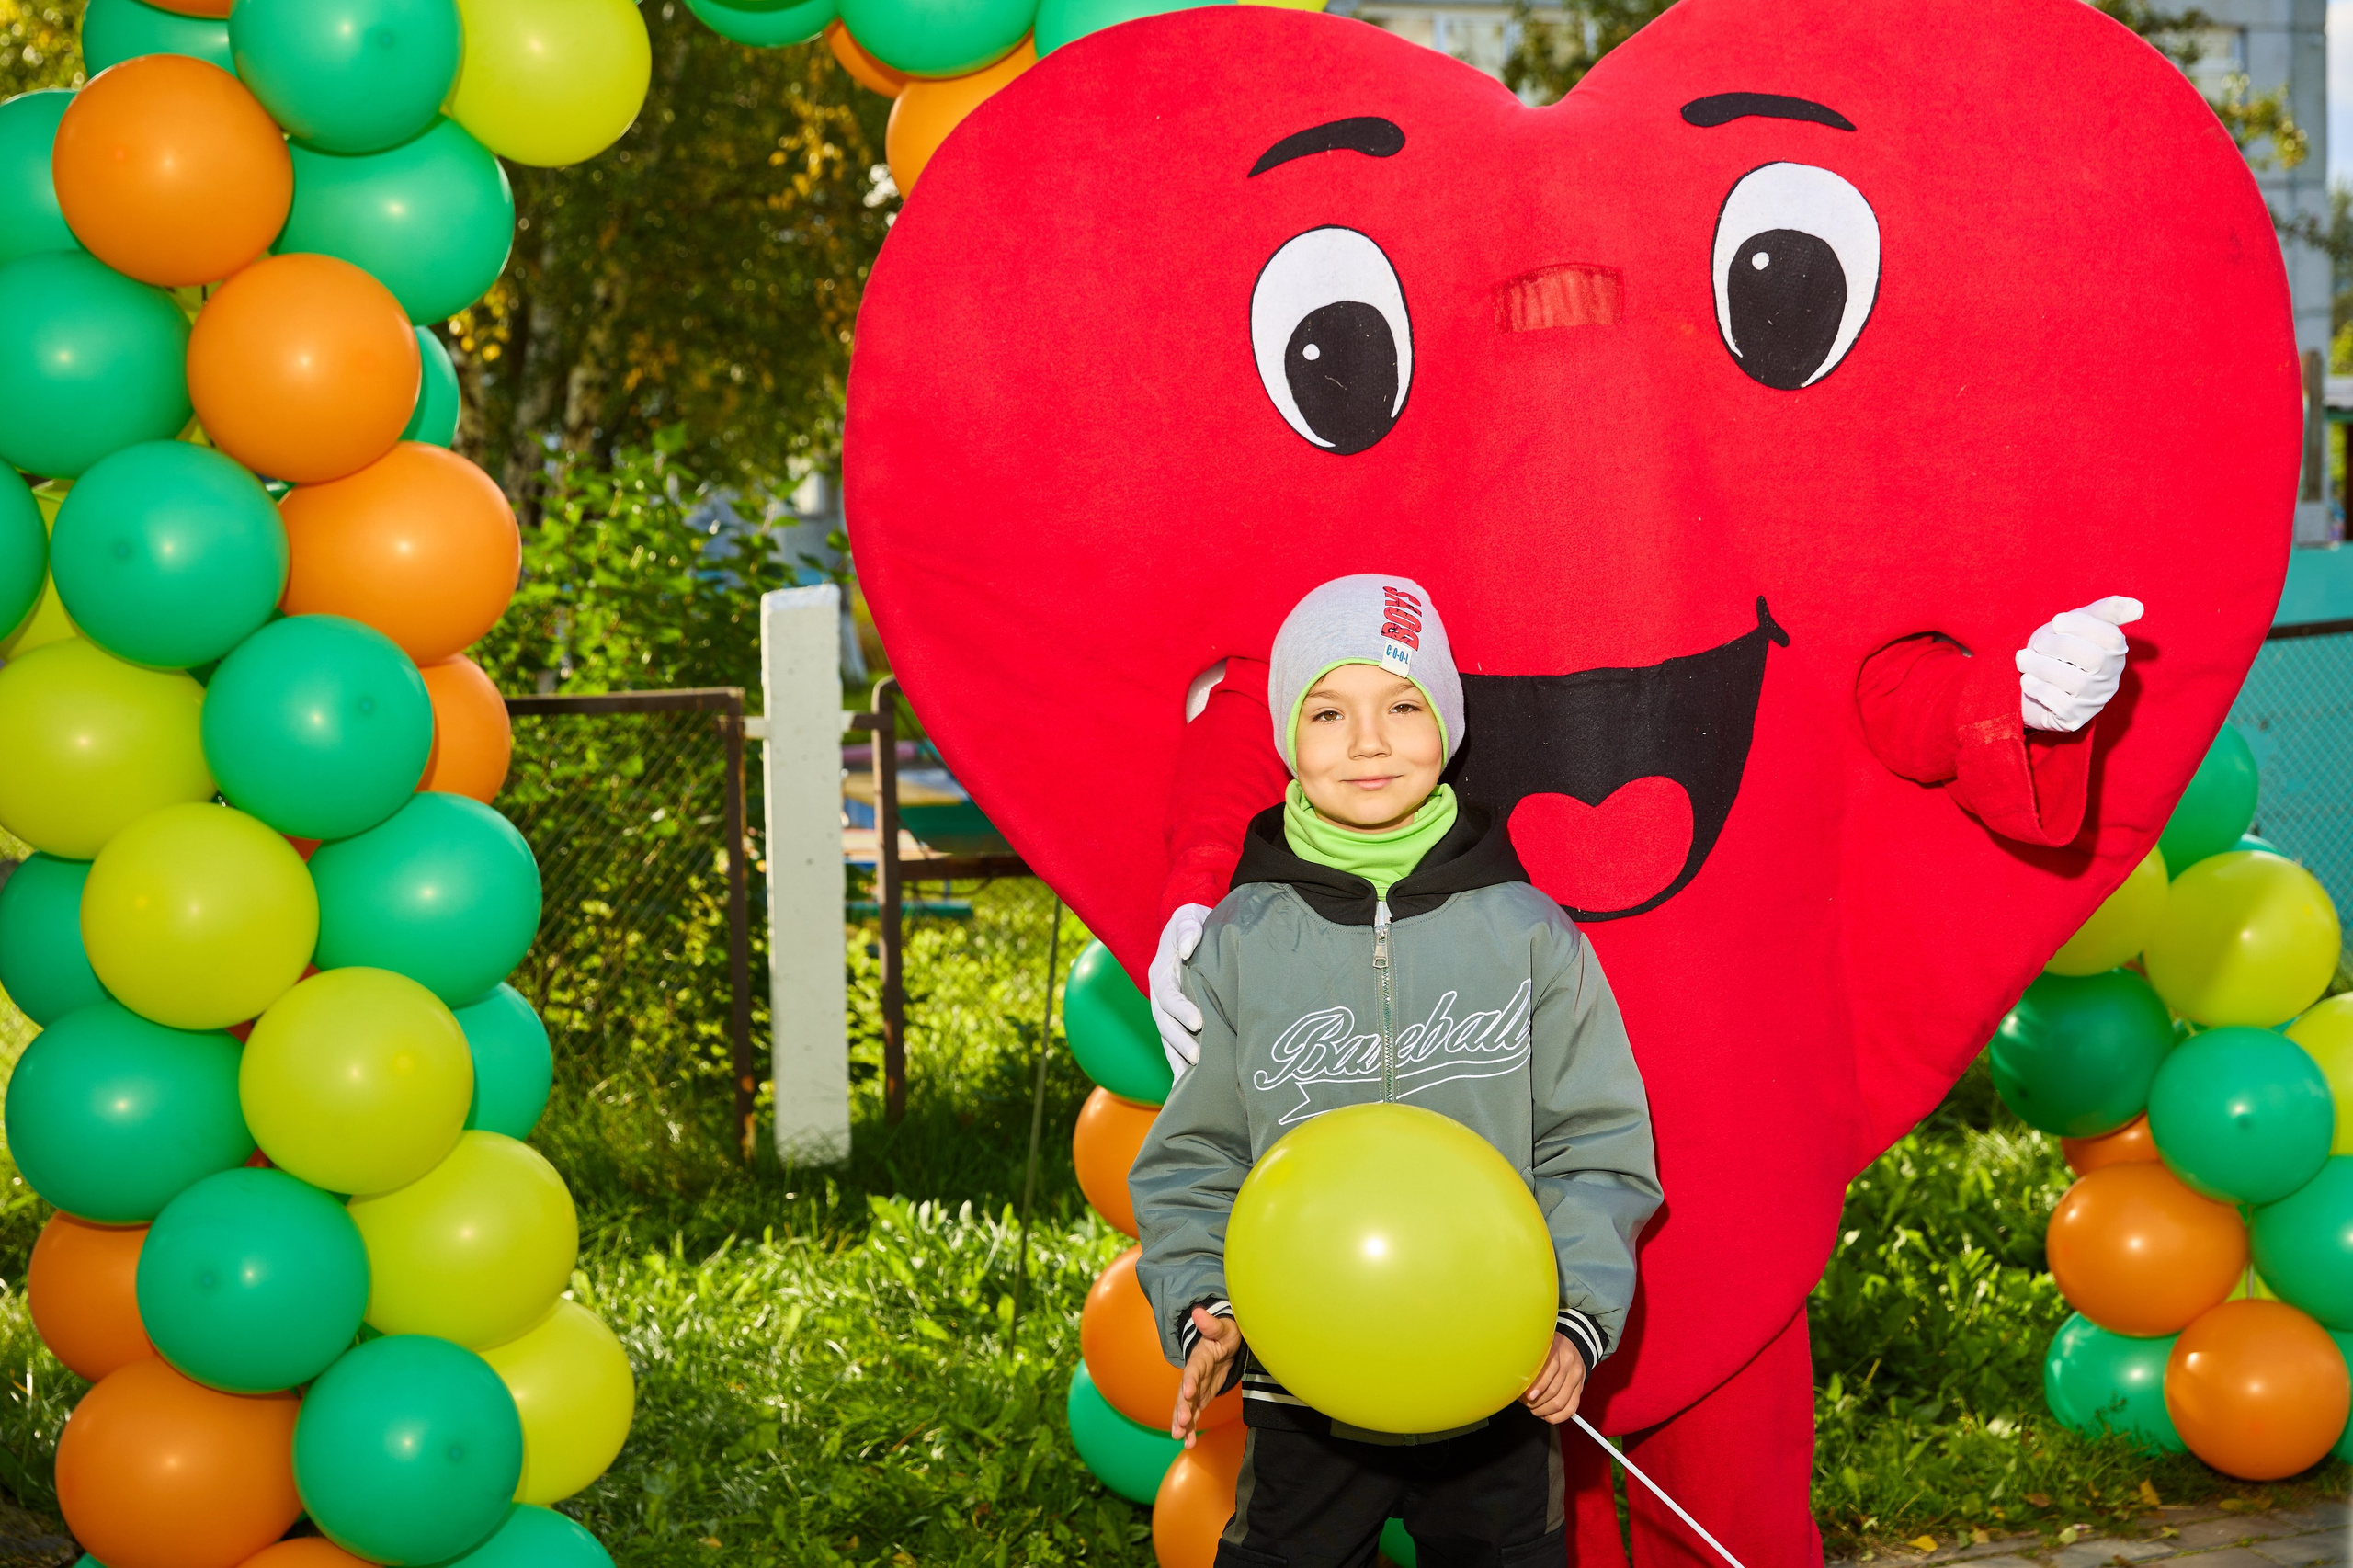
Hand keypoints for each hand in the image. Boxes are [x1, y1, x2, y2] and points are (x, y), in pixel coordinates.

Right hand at [1150, 904, 1210, 1079]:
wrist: (1193, 929)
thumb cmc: (1193, 923)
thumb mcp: (1189, 917)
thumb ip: (1188, 929)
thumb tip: (1188, 947)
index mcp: (1161, 972)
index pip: (1167, 994)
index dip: (1181, 1008)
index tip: (1198, 1021)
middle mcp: (1160, 995)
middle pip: (1164, 1022)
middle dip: (1179, 1041)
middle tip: (1197, 1057)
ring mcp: (1166, 1010)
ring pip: (1167, 1038)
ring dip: (1177, 1057)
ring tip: (1192, 1078)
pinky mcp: (1176, 1020)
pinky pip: (1173, 1044)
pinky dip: (1179, 1063)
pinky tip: (1188, 1084)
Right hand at [1172, 1306, 1240, 1445]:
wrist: (1225, 1342)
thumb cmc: (1226, 1333)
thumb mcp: (1223, 1328)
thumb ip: (1211, 1324)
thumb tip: (1198, 1312)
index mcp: (1199, 1359)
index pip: (1193, 1370)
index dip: (1189, 1381)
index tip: (1187, 1393)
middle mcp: (1194, 1375)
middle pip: (1185, 1394)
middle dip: (1182, 1409)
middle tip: (1181, 1424)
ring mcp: (1196, 1387)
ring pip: (1186, 1407)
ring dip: (1182, 1422)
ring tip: (1180, 1438)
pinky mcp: (1201, 1396)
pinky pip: (1194, 1414)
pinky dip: (1190, 1428)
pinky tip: (1188, 1443)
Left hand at [1521, 1333, 1587, 1424]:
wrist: (1574, 1346)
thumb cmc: (1552, 1349)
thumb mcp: (1539, 1349)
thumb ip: (1530, 1363)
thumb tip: (1516, 1383)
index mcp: (1556, 1351)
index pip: (1549, 1371)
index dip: (1537, 1387)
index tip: (1527, 1396)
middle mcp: (1568, 1364)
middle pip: (1553, 1391)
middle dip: (1536, 1402)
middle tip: (1526, 1403)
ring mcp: (1576, 1377)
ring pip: (1561, 1402)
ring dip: (1544, 1411)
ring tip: (1534, 1409)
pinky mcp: (1580, 1389)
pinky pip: (1571, 1408)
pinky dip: (1557, 1417)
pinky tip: (1547, 1415)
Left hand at [2017, 595, 2142, 732]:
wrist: (2034, 682)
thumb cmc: (2061, 649)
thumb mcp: (2080, 625)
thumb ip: (2106, 611)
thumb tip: (2138, 607)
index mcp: (2115, 653)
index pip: (2111, 637)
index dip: (2083, 625)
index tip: (2057, 621)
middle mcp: (2110, 678)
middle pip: (2094, 659)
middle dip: (2059, 646)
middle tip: (2038, 643)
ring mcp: (2094, 701)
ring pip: (2075, 682)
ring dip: (2042, 667)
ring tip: (2023, 659)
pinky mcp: (2075, 719)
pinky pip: (2060, 704)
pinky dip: (2039, 689)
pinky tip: (2028, 681)